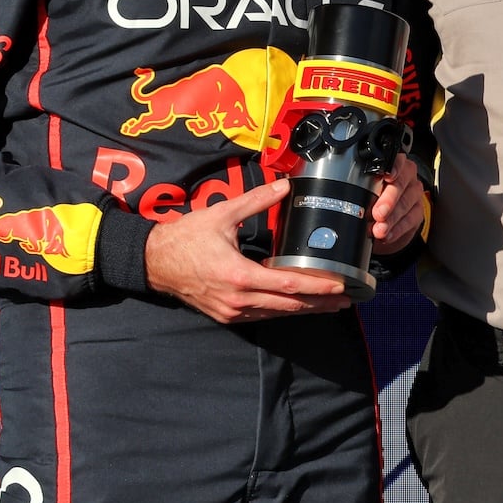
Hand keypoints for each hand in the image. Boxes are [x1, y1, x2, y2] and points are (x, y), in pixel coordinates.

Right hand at [142, 178, 349, 322]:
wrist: (154, 262)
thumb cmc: (186, 238)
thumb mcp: (222, 214)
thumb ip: (256, 200)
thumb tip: (284, 186)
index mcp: (241, 276)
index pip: (290, 285)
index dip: (319, 287)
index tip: (341, 287)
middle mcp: (239, 299)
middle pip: (290, 305)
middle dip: (321, 304)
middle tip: (347, 299)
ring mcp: (232, 311)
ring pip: (277, 314)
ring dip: (305, 310)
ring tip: (330, 305)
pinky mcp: (226, 315)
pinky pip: (262, 315)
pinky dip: (283, 310)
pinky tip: (298, 305)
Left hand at [369, 155, 425, 256]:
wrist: (382, 217)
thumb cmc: (371, 198)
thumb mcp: (365, 189)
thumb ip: (361, 188)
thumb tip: (350, 198)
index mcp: (393, 165)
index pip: (396, 161)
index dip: (393, 168)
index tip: (386, 177)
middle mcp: (406, 176)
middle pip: (400, 184)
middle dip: (388, 200)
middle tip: (378, 213)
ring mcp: (414, 193)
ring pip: (406, 204)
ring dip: (391, 219)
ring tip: (378, 229)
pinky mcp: (418, 211)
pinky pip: (410, 220)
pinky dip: (397, 229)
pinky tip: (387, 235)